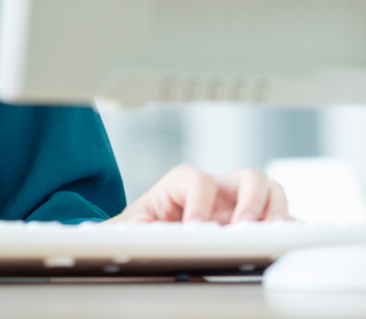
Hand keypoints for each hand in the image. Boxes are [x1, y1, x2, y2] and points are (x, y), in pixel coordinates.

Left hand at [109, 164, 289, 223]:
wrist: (153, 238)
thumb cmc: (145, 226)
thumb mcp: (132, 224)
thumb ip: (133, 225)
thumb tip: (140, 232)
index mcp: (185, 183)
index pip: (199, 180)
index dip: (199, 203)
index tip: (196, 230)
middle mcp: (219, 190)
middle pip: (248, 177)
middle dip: (251, 200)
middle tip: (242, 228)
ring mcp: (241, 206)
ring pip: (272, 194)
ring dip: (277, 212)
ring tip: (272, 236)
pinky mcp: (256, 226)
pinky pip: (285, 221)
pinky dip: (291, 230)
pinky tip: (289, 246)